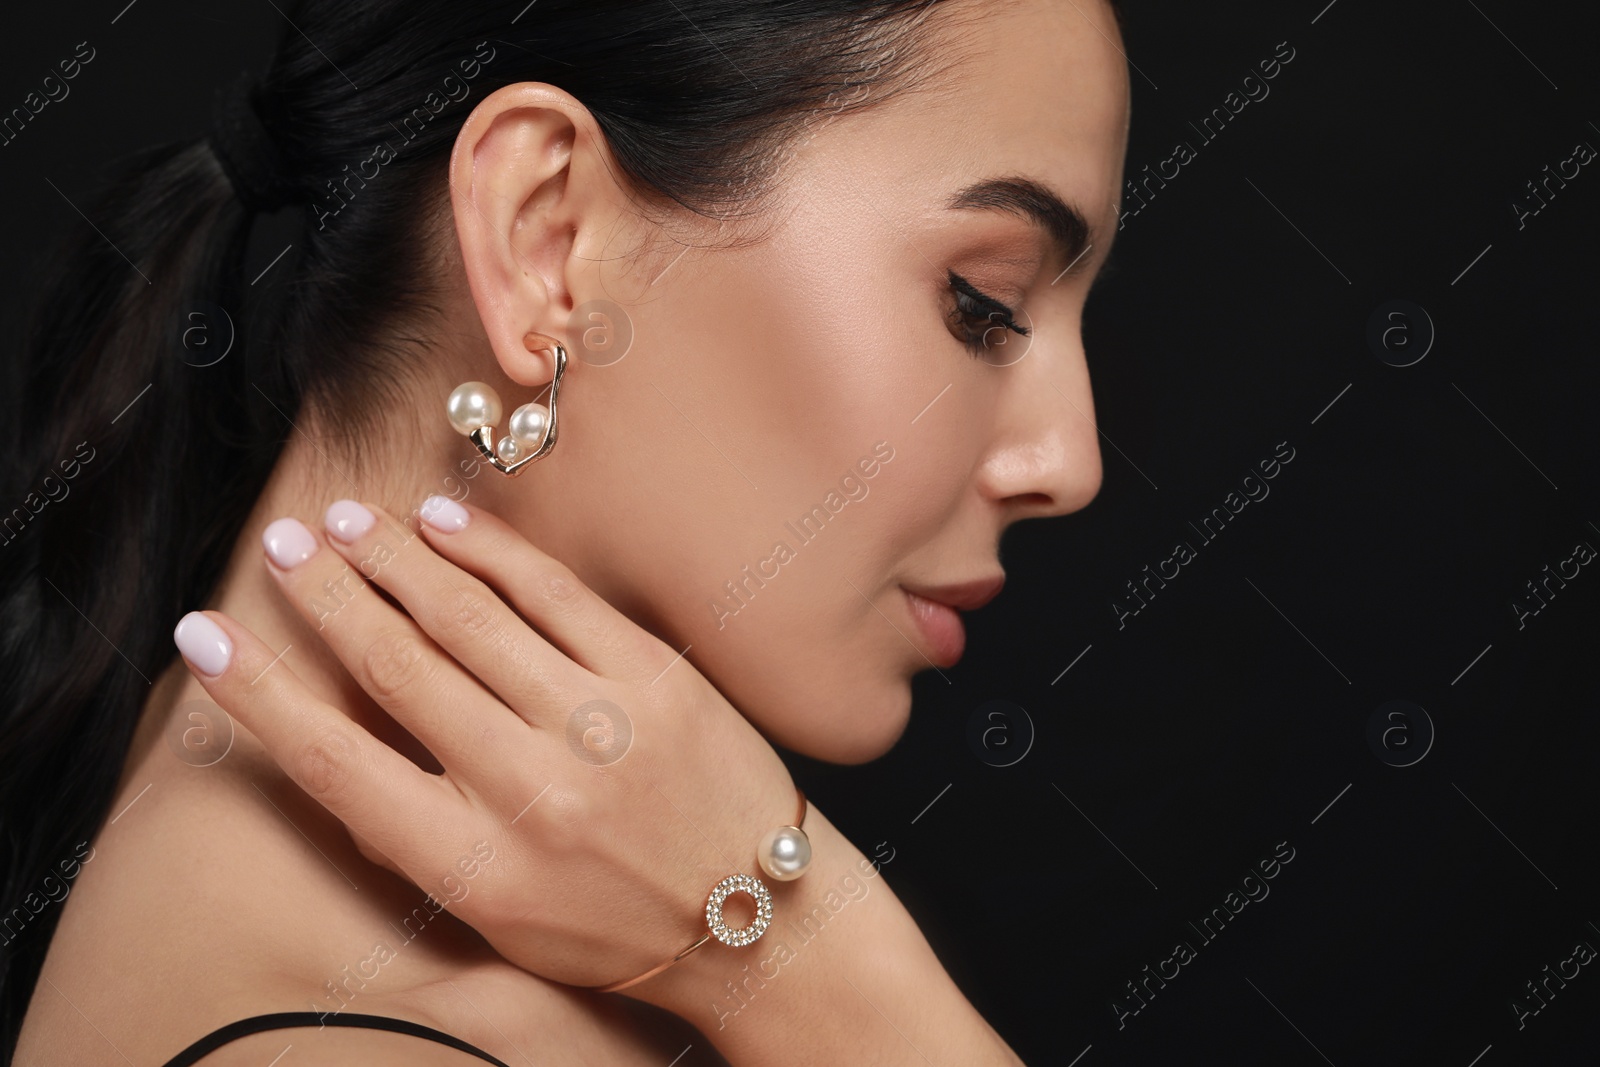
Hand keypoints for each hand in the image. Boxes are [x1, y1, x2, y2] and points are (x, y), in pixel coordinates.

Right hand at [172, 496, 801, 990]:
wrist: (754, 916)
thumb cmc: (614, 922)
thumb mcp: (497, 916)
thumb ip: (416, 838)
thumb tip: (342, 748)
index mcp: (472, 864)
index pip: (332, 763)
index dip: (257, 693)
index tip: (203, 637)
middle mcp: (528, 788)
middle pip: (396, 667)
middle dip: (325, 597)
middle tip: (284, 548)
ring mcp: (597, 724)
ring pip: (467, 616)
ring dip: (395, 559)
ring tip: (348, 523)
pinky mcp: (652, 675)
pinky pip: (554, 592)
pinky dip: (490, 550)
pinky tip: (443, 522)